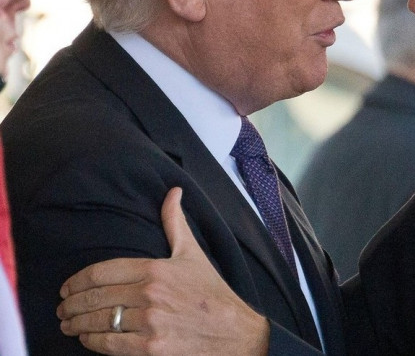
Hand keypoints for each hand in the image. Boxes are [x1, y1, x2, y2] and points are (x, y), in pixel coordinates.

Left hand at [57, 187, 269, 354]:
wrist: (235, 331)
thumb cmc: (212, 292)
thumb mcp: (193, 254)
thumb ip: (175, 223)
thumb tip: (173, 192)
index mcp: (156, 268)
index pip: (101, 272)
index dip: (76, 281)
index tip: (66, 288)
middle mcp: (150, 294)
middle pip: (94, 298)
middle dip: (70, 304)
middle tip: (62, 308)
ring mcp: (150, 322)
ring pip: (98, 322)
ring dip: (75, 324)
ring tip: (68, 325)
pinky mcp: (151, 348)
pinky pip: (109, 344)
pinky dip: (91, 342)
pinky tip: (86, 339)